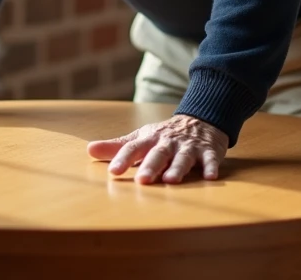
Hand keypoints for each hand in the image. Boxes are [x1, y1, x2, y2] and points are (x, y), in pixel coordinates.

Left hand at [86, 114, 227, 184]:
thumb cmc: (165, 136)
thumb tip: (89, 150)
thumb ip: (117, 147)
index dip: (123, 159)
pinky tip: (210, 177)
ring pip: (183, 157)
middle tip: (141, 181)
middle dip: (150, 166)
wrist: (201, 120)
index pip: (134, 148)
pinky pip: (210, 159)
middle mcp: (168, 142)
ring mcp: (189, 147)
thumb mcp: (141, 138)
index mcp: (150, 139)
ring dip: (177, 168)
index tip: (113, 172)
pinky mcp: (209, 151)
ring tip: (171, 180)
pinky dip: (211, 167)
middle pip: (158, 154)